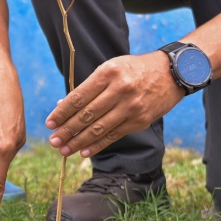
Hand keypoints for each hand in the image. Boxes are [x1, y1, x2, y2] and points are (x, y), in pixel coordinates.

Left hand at [45, 52, 182, 157]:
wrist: (171, 73)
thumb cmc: (134, 69)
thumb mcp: (111, 69)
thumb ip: (88, 87)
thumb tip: (63, 106)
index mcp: (108, 73)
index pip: (79, 97)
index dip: (62, 113)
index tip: (49, 123)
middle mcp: (120, 89)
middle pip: (86, 115)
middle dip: (67, 130)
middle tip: (53, 141)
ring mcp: (131, 107)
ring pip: (98, 128)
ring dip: (78, 142)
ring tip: (64, 150)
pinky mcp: (140, 120)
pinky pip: (114, 135)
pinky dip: (97, 145)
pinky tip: (84, 152)